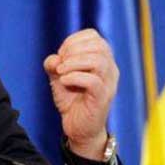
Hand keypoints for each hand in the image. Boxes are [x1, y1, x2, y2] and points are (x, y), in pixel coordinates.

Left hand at [42, 29, 118, 160]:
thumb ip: (54, 63)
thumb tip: (55, 59)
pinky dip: (75, 77)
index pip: (94, 36)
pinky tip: (64, 82)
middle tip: (61, 64)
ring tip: (61, 72)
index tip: (61, 55)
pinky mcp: (103, 98)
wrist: (77, 128)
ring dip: (74, 62)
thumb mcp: (58, 77)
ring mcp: (109, 83)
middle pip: (99, 45)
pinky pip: (93, 81)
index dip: (73, 41)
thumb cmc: (71, 100)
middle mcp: (110, 69)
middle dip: (74, 50)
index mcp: (102, 59)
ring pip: (99, 61)